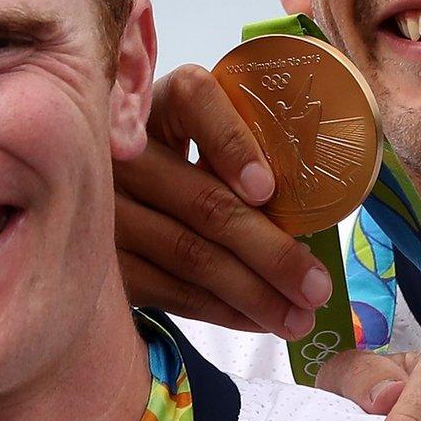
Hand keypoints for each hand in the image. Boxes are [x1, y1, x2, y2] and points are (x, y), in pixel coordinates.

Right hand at [116, 65, 331, 338]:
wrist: (112, 200)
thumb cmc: (186, 166)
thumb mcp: (208, 141)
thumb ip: (246, 159)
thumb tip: (308, 224)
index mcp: (161, 101)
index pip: (193, 100)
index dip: (230, 143)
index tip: (265, 189)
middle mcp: (122, 150)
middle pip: (203, 200)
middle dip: (270, 251)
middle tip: (317, 287)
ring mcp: (105, 208)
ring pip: (189, 254)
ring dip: (252, 293)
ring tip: (299, 318)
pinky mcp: (104, 260)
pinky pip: (168, 290)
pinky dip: (220, 310)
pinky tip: (256, 320)